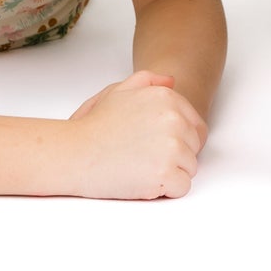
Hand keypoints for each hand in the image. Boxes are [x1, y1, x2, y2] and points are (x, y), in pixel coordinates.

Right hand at [67, 70, 207, 199]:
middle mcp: (175, 119)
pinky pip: (182, 187)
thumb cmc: (95, 125)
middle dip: (174, 155)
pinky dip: (166, 190)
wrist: (75, 153)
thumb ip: (148, 80)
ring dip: (170, 172)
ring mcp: (172, 147)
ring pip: (190, 168)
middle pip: (194, 147)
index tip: (154, 144)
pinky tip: (144, 180)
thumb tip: (171, 81)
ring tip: (141, 166)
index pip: (195, 126)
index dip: (177, 139)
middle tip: (143, 155)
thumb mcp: (119, 90)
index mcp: (167, 98)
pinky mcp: (165, 173)